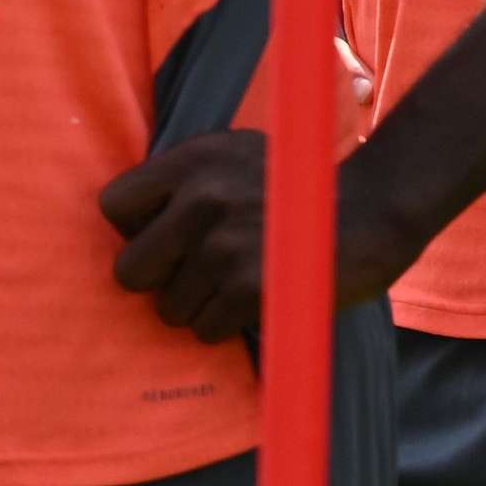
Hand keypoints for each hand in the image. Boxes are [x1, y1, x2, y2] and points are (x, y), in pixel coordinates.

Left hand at [94, 57, 389, 343]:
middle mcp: (200, 199)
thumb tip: (133, 220)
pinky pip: (204, 329)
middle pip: (129, 270)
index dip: (135, 232)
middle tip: (196, 273)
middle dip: (161, 281)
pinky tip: (254, 300)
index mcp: (192, 161)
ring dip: (199, 306)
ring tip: (237, 283)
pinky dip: (225, 325)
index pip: (112, 206)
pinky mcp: (247, 287)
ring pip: (168, 309)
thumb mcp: (235, 155)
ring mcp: (223, 245)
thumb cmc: (298, 188)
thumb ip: (185, 179)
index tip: (165, 238)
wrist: (373, 211)